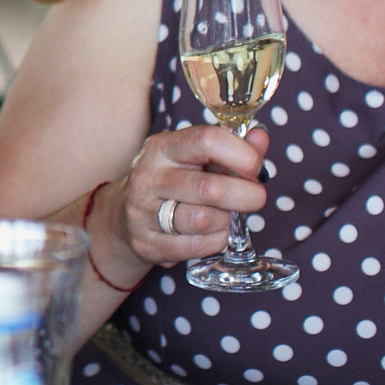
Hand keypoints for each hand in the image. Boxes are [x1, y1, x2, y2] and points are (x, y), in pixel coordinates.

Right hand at [106, 121, 272, 276]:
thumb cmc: (172, 181)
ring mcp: (143, 211)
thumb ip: (231, 147)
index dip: (242, 155)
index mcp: (162, 147)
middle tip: (256, 197)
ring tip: (227, 215)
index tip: (256, 167)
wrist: (124, 214)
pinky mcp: (146, 242)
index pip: (206, 140)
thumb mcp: (195, 158)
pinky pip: (196, 246)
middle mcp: (148, 176)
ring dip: (227, 221)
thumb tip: (260, 138)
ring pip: (204, 220)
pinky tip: (215, 233)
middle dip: (246, 196)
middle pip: (210, 188)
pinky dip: (216, 242)